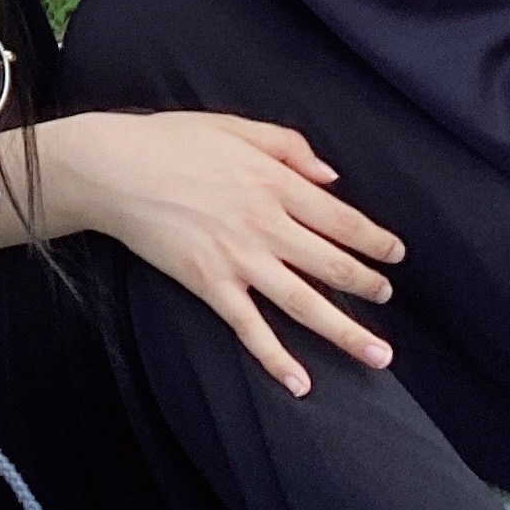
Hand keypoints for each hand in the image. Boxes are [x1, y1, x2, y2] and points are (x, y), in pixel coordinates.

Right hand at [63, 109, 403, 394]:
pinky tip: (300, 384)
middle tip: (387, 298)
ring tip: (378, 355)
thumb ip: (289, 146)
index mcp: (275, 183)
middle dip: (369, 286)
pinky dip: (276, 358)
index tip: (396, 254)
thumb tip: (331, 177)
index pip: (342, 219)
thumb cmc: (170, 140)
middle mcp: (266, 224)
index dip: (375, 240)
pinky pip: (250, 328)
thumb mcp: (234, 125)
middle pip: (333, 265)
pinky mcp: (209, 284)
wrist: (113, 168)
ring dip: (346, 332)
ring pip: (304, 303)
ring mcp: (239, 259)